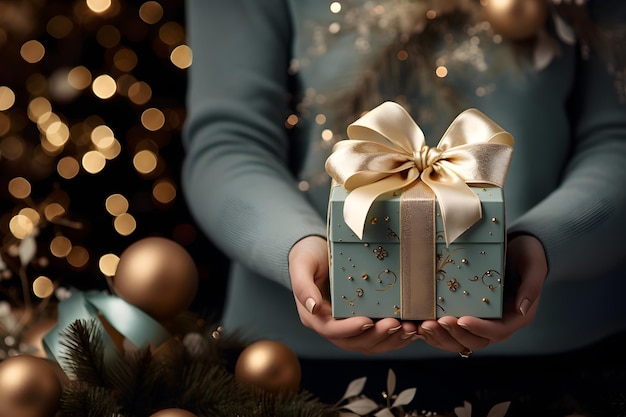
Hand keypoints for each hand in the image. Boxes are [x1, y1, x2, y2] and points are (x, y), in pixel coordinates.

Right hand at [288, 235, 421, 353]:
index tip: (368, 320)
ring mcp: (348, 325)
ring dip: (390, 340)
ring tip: (409, 328)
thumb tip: (313, 307)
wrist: (317, 249)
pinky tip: (411, 328)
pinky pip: (379, 335)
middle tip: (396, 324)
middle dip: (377, 336)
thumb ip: (303, 285)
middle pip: (355, 342)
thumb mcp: (302, 264)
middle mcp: (332, 325)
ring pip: (370, 343)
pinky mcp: (362, 319)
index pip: (332, 330)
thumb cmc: (308, 255)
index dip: (350, 329)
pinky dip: (395, 336)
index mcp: (315, 316)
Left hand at [416, 234, 547, 353]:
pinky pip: (451, 331)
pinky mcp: (467, 314)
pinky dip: (436, 332)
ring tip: (423, 327)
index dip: (479, 328)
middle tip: (434, 323)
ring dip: (441, 337)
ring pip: (460, 340)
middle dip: (454, 334)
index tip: (461, 319)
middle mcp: (498, 324)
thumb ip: (531, 286)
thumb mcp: (533, 265)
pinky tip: (419, 326)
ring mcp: (481, 321)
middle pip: (475, 341)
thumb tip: (521, 309)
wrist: (518, 248)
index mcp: (516, 316)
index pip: (497, 331)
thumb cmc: (527, 254)